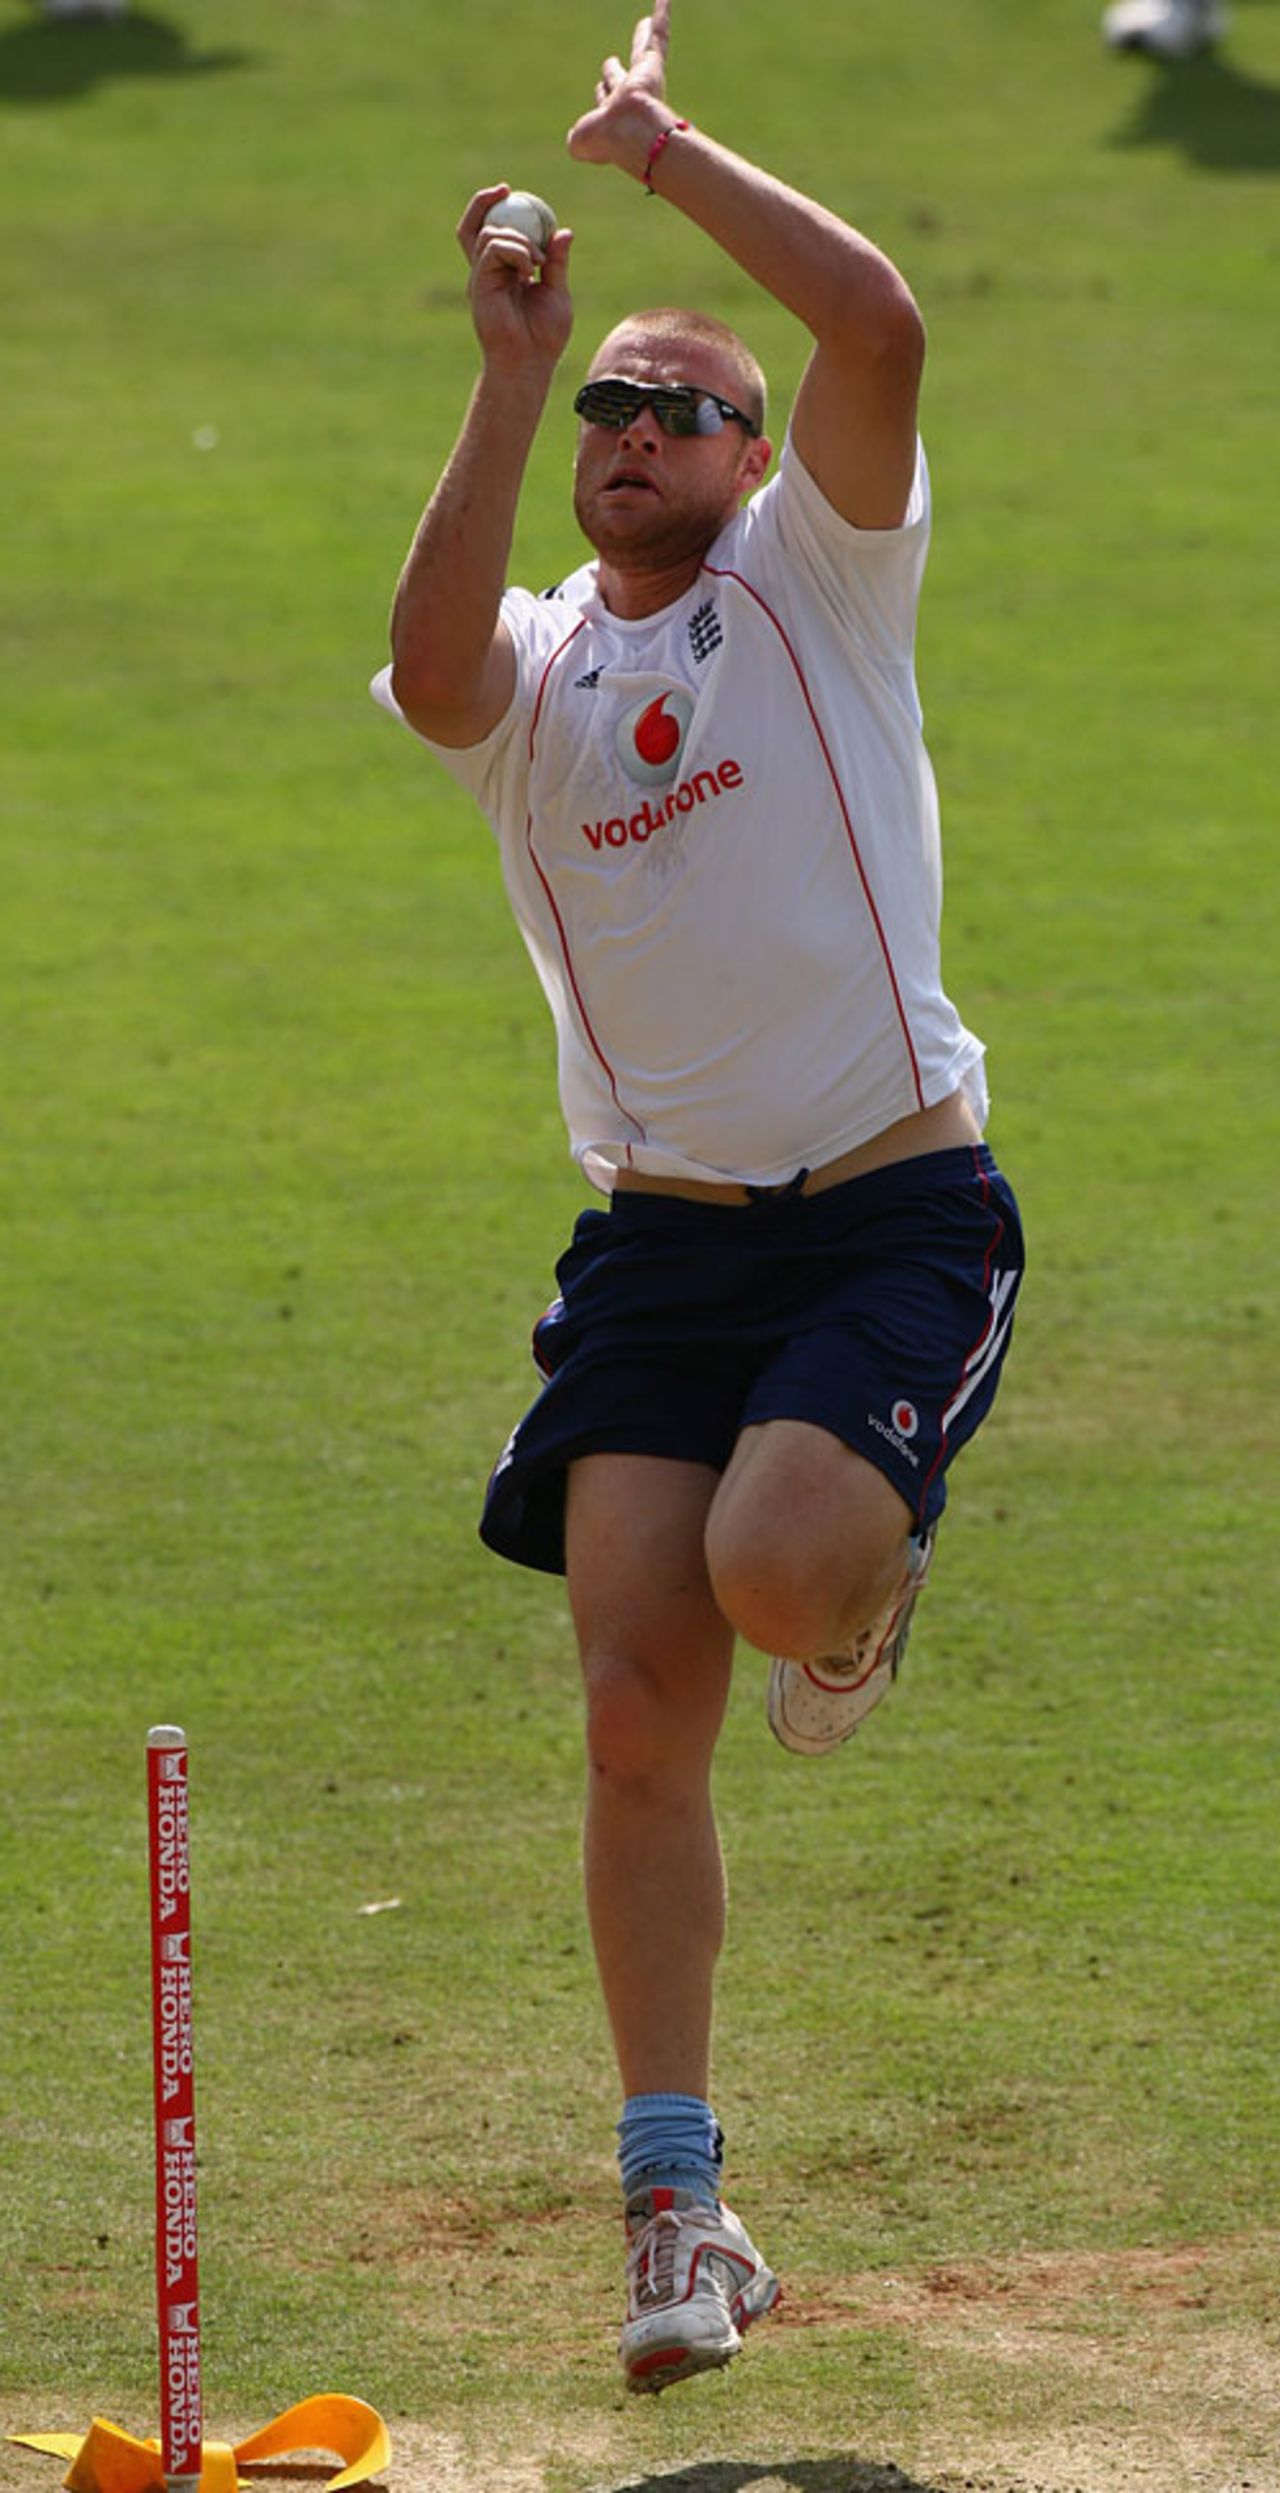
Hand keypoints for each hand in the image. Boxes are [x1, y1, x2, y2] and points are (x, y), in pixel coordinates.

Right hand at [458, 187, 573, 375]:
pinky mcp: (479, 285)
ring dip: (518, 238)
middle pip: (474, 227)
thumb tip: (565, 232)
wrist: (530, 362)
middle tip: (504, 188)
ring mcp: (481, 279)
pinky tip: (531, 268)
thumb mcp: (558, 292)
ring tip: (539, 261)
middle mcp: (488, 273)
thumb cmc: (545, 336)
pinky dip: (515, 250)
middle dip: (483, 202)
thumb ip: (558, 263)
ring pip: (488, 235)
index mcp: (504, 273)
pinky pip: (492, 249)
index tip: (516, 193)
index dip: (499, 209)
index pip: (494, 233)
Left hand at [566, 0, 671, 173]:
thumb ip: (576, 139)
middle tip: (611, 62)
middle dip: (615, 72)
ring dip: (644, 38)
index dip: (602, 93)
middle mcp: (627, 97)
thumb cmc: (606, 140)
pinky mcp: (653, 66)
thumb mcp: (581, 142)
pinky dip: (662, 16)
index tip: (600, 89)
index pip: (604, 97)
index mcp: (611, 115)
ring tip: (646, 23)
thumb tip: (575, 139)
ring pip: (643, 52)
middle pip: (619, 77)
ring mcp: (643, 81)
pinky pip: (659, 36)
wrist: (630, 132)